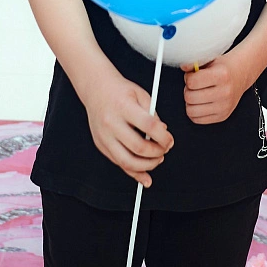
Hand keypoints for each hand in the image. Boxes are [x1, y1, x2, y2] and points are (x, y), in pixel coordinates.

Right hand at [82, 70, 173, 187]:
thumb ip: (154, 115)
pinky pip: (119, 164)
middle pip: (138, 147)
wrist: (96, 89)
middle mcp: (111, 123)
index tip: (169, 140)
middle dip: (157, 153)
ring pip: (127, 161)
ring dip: (147, 166)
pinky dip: (134, 173)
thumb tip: (163, 134)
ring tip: (157, 159)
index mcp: (123, 107)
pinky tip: (145, 177)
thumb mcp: (141, 95)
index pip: (148, 126)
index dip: (163, 137)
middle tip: (164, 150)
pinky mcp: (101, 145)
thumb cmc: (120, 91)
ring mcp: (104, 136)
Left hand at [183, 51, 251, 124]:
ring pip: (191, 111)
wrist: (240, 75)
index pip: (192, 82)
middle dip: (188, 90)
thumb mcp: (209, 60)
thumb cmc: (223, 68)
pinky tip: (200, 103)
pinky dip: (194, 111)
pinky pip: (197, 119)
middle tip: (194, 85)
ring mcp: (224, 107)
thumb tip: (183, 67)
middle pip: (190, 97)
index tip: (193, 75)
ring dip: (190, 102)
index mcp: (222, 75)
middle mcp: (225, 92)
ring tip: (197, 94)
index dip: (188, 77)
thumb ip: (193, 63)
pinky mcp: (222, 116)